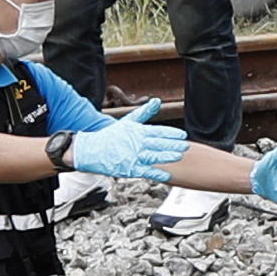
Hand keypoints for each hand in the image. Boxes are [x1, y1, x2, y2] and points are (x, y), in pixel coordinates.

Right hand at [69, 117, 190, 182]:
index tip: (182, 135)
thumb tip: (157, 101)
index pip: (157, 131)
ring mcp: (132, 156)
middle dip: (173, 145)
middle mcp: (136, 143)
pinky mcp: (128, 168)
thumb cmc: (109, 136)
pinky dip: (156, 173)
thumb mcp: (127, 121)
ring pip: (153, 156)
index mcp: (137, 132)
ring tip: (179, 156)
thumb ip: (144, 112)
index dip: (171, 134)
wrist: (90, 150)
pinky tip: (167, 175)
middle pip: (158, 143)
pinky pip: (145, 171)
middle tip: (186, 146)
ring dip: (167, 156)